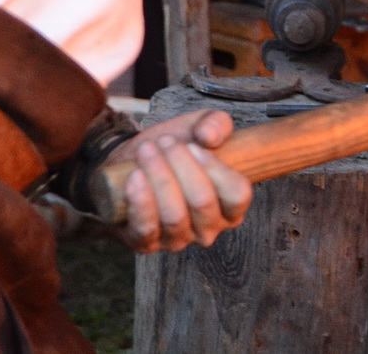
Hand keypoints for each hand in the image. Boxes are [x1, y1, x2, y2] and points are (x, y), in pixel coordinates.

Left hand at [111, 109, 251, 253]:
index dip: (216, 168)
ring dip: (159, 177)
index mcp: (230, 206)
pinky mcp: (147, 244)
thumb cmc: (171, 149)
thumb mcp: (198, 127)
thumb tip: (210, 137)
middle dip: (181, 165)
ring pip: (175, 215)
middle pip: (202, 202)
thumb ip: (215, 123)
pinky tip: (135, 178)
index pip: (237, 195)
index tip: (193, 145)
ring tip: (146, 152)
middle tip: (165, 142)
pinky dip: (141, 202)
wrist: (130, 162)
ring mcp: (178, 240)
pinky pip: (146, 230)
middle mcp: (208, 229)